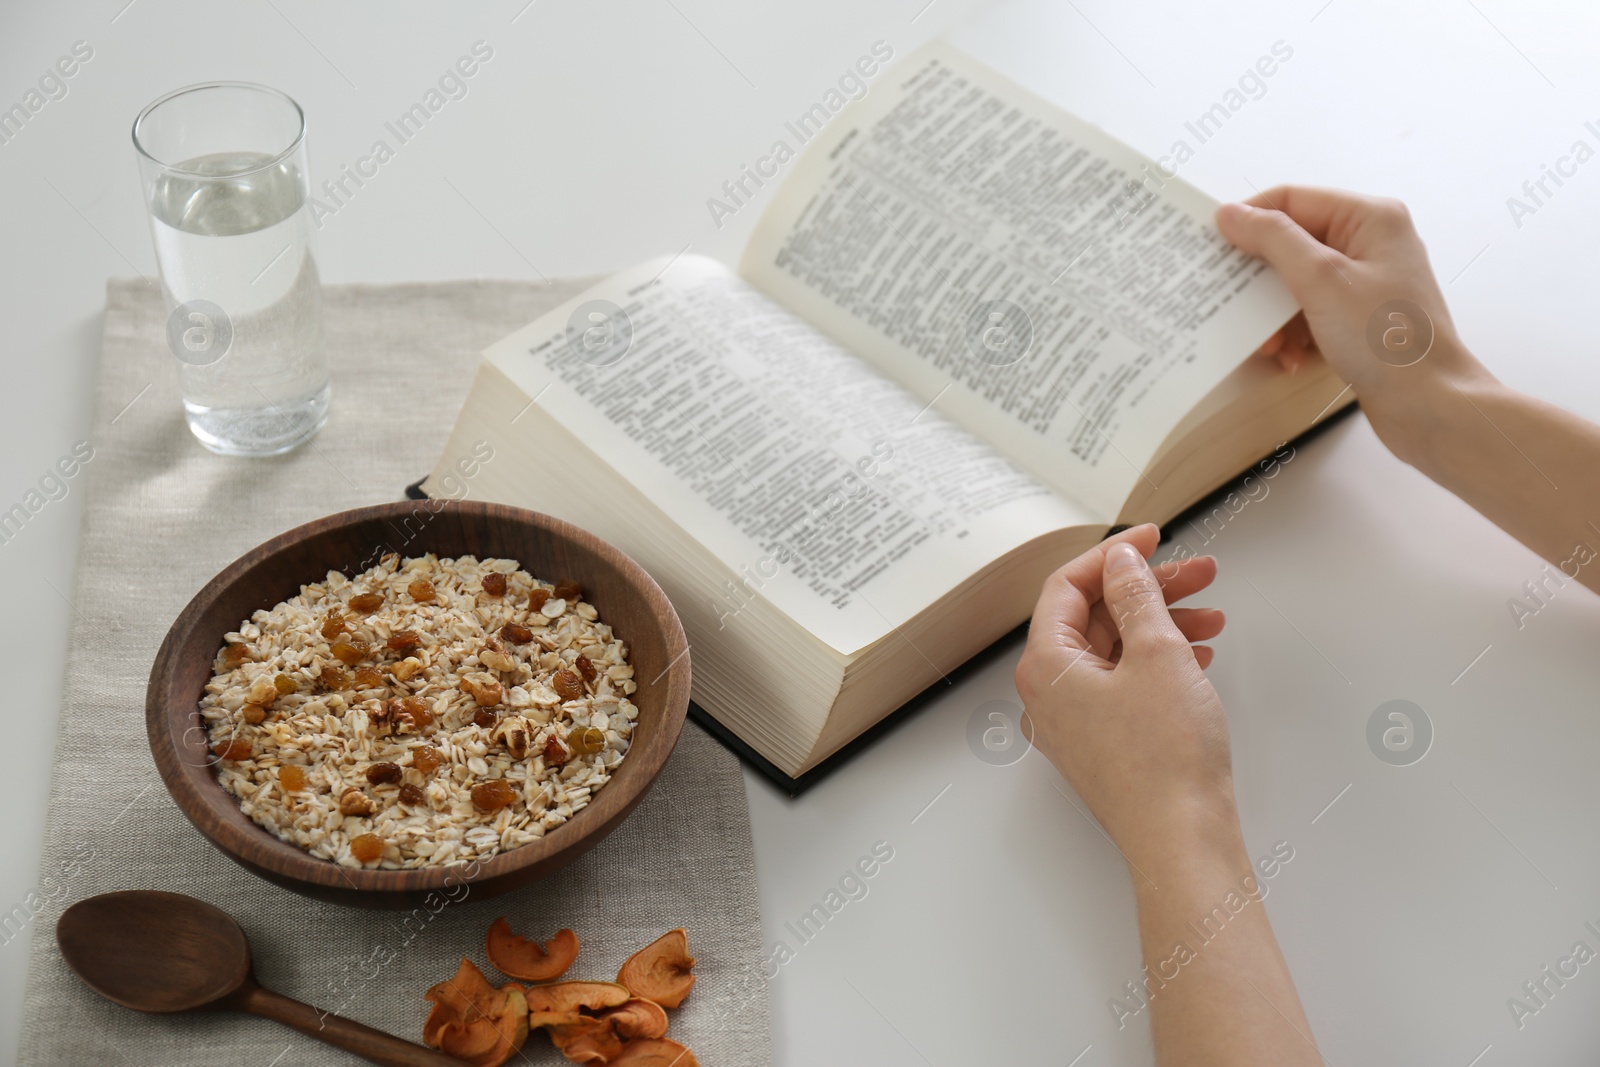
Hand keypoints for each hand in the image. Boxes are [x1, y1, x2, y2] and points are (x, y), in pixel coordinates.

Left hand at [1015, 525, 1236, 867]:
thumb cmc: (1166, 758)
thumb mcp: (1157, 653)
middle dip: (1149, 590)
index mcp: (1045, 666)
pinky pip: (1122, 684)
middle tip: (1200, 574)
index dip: (1113, 555)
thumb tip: (1120, 562)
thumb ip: (1136, 596)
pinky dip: (1156, 662)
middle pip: (1093, 617)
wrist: (1182, 838)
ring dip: (1160, 625)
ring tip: (1211, 616)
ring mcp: (1072, 723)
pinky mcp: (1101, 744)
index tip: (1153, 537)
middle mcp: (1047, 695)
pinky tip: (1197, 653)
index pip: (1068, 587)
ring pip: (1113, 651)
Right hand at [1216, 186, 1491, 461]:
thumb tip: (1231, 213)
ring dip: (1275, 314)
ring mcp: (1366, 281)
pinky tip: (1292, 357)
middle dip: (1261, 278)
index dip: (1249, 219)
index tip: (1212, 245)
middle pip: (1292, 243)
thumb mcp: (1322, 281)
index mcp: (1370, 218)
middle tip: (1233, 301)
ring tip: (1271, 343)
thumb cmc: (1388, 341)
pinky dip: (1294, 333)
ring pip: (1297, 282)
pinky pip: (1311, 312)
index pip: (1292, 200)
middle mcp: (1370, 242)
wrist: (1429, 406)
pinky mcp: (1360, 317)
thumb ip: (1274, 240)